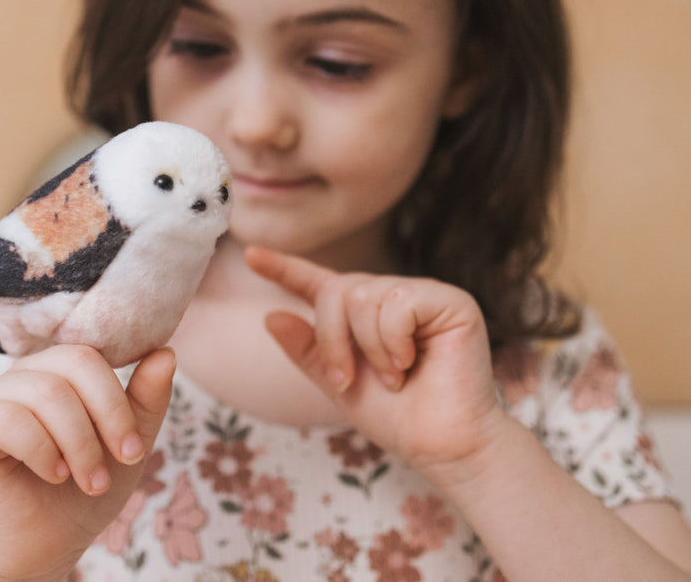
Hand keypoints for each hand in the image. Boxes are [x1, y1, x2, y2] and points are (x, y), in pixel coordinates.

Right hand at [0, 345, 174, 580]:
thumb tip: (165, 353)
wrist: (45, 546)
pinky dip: (42, 450)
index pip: (95, 354)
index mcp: (62, 368)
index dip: (119, 401)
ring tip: (90, 480)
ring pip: (46, 393)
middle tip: (119, 464)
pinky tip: (54, 474)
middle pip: (75, 362)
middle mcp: (27, 372)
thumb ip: (147, 398)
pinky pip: (8, 419)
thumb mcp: (128, 444)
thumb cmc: (85, 490)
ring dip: (79, 443)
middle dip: (106, 418)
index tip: (135, 449)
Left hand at [246, 247, 507, 485]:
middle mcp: (391, 297)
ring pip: (364, 294)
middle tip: (349, 379)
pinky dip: (394, 341)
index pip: (318, 283)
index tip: (250, 255)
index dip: (284, 268)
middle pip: (336, 290)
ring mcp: (421, 295)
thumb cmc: (398, 418)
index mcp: (363, 316)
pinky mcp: (451, 301)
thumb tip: (271, 316)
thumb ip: (307, 350)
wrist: (441, 446)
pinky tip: (412, 362)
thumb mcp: (340, 384)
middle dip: (332, 339)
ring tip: (394, 376)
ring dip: (369, 347)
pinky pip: (398, 302)